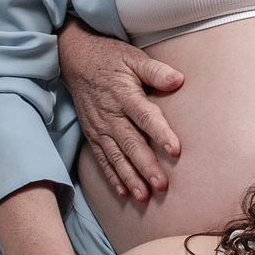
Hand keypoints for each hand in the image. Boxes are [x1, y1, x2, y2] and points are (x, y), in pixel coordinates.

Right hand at [58, 18, 184, 202]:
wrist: (75, 59)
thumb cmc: (111, 58)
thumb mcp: (134, 57)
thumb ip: (156, 71)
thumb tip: (179, 80)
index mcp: (125, 95)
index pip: (145, 116)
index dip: (160, 133)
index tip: (175, 150)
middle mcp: (111, 115)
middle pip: (131, 143)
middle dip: (145, 166)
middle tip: (161, 185)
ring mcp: (100, 127)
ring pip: (116, 156)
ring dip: (130, 178)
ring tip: (144, 196)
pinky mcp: (93, 134)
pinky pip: (103, 158)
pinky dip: (112, 176)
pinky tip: (124, 192)